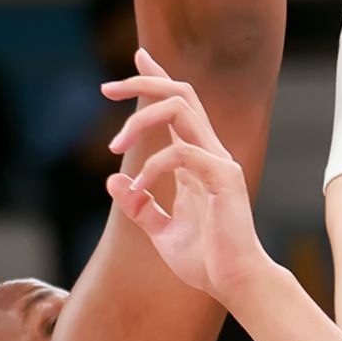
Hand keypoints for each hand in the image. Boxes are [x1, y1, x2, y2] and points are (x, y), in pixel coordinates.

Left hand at [102, 49, 268, 298]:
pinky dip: (152, 167)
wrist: (234, 284)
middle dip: (144, 82)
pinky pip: (180, 153)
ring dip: (140, 119)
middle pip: (181, 93)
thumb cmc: (205, 260)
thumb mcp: (160, 230)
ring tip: (114, 144)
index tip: (137, 56)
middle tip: (107, 88)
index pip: (179, 105)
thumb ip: (139, 204)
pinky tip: (140, 189)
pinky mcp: (222, 177)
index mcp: (198, 159)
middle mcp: (210, 152)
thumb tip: (113, 180)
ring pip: (181, 109)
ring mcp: (219, 161)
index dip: (158, 78)